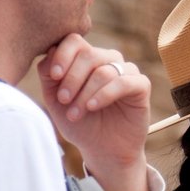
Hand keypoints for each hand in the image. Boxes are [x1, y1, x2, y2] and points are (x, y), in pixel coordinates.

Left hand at [38, 34, 150, 190]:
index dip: (62, 55)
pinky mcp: (141, 86)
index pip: (74, 41)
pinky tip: (93, 107)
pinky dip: (104, 94)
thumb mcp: (55, 100)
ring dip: (85, 93)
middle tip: (63, 100)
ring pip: (104, 70)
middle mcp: (107, 60)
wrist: (102, 149)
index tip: (53, 76)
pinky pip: (123, 82)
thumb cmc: (79, 123)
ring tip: (75, 113)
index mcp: (86, 58)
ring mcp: (126, 71)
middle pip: (88, 54)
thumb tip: (49, 51)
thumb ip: (49, 75)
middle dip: (72, 78)